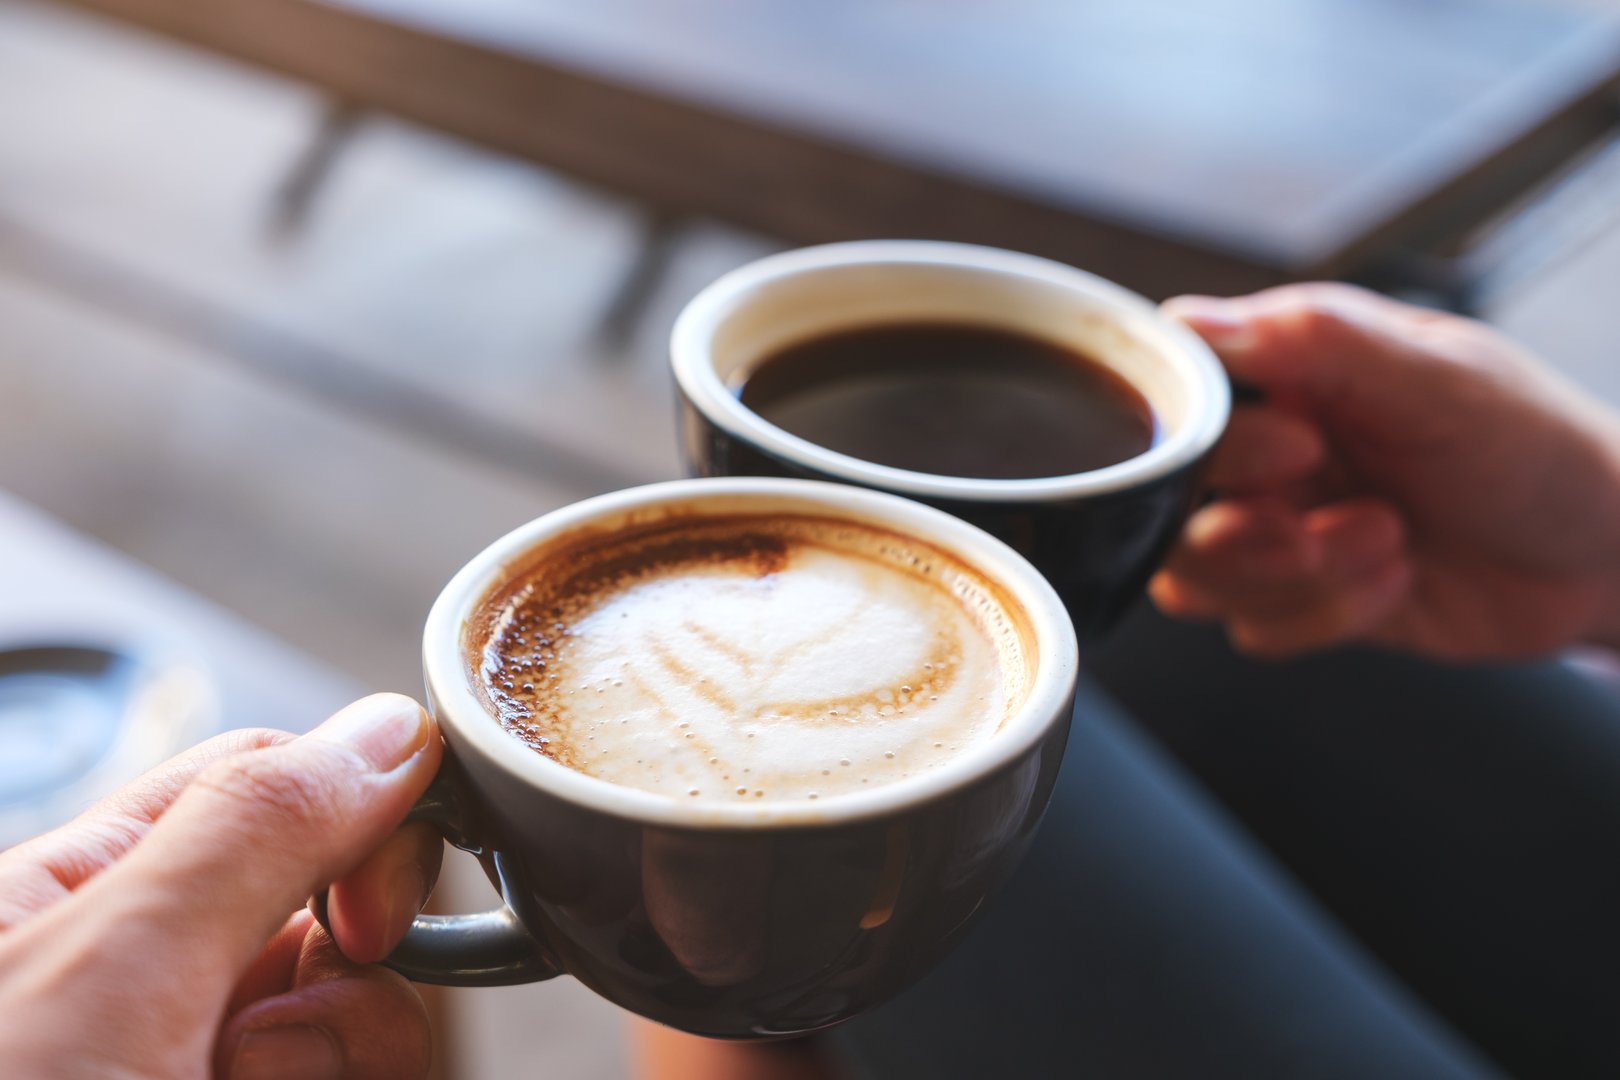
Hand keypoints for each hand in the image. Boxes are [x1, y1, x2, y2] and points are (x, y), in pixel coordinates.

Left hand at [0, 693, 443, 1078]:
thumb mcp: (112, 972)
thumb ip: (256, 831)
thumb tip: (397, 729)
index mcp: (83, 890)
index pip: (272, 781)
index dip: (360, 824)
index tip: (372, 918)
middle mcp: (146, 973)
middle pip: (338, 901)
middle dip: (352, 966)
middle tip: (270, 1048)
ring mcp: (198, 1052)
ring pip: (362, 1008)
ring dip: (345, 1054)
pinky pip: (358, 1071)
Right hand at [1152, 284, 1619, 658]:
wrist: (1602, 557)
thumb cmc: (1536, 446)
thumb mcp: (1439, 378)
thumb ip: (1316, 342)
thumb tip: (1193, 319)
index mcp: (1285, 373)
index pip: (1174, 396)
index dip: (1209, 441)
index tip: (1295, 450)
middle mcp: (1264, 450)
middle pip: (1164, 502)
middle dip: (1244, 532)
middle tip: (1315, 528)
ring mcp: (1275, 526)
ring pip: (1193, 576)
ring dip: (1292, 579)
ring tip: (1384, 544)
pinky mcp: (1298, 597)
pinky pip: (1252, 628)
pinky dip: (1325, 617)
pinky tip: (1394, 581)